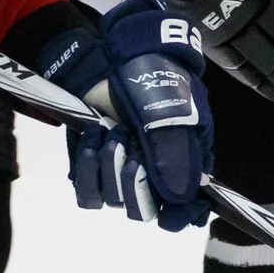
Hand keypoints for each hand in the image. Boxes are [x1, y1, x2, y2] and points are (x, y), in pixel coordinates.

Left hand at [38, 0, 213, 229]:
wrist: (111, 56)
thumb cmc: (151, 80)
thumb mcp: (169, 113)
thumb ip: (174, 155)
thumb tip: (179, 197)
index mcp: (185, 162)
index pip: (187, 208)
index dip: (179, 215)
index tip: (168, 216)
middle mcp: (154, 173)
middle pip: (143, 210)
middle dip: (133, 182)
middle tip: (129, 145)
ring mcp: (121, 171)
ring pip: (113, 200)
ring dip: (108, 165)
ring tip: (110, 131)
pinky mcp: (92, 166)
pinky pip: (87, 192)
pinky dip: (86, 169)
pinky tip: (92, 138)